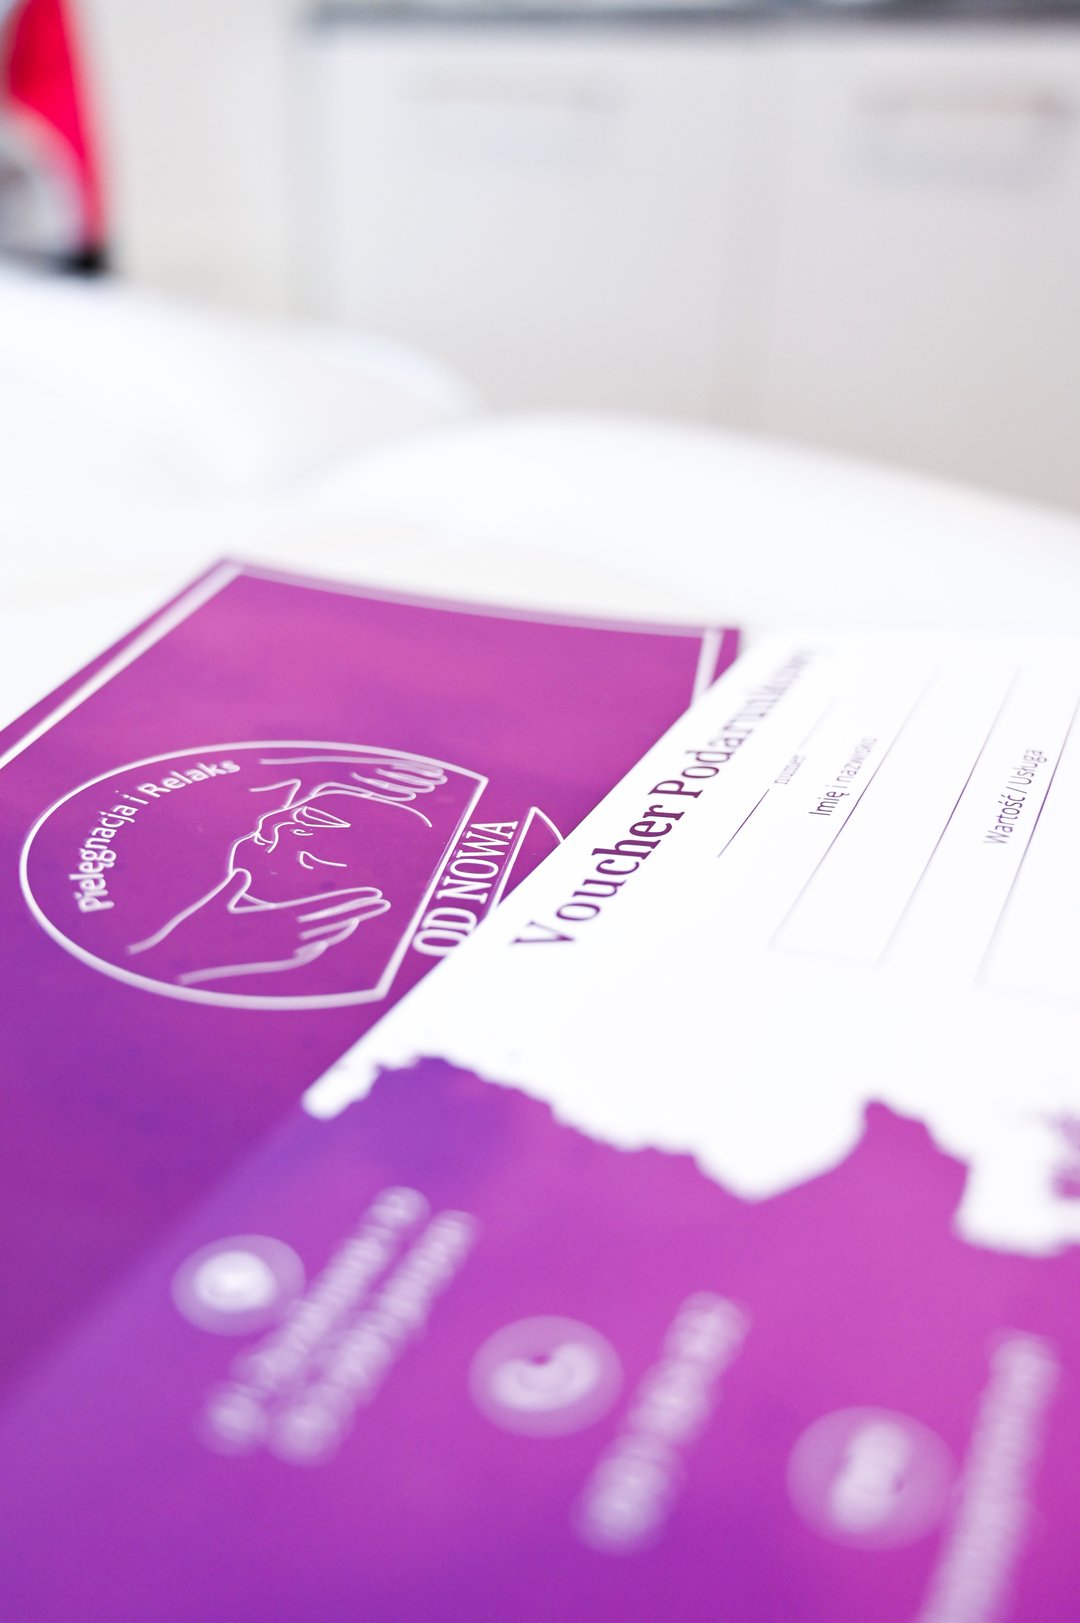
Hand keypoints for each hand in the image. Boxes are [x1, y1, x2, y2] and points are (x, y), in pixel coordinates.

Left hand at [127, 869, 389, 987]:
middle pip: (325, 917)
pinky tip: (324, 940)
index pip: (318, 905)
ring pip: (315, 934)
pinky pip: (289, 956)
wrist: (174, 948)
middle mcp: (279, 932)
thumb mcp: (220, 900)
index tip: (368, 891)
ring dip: (339, 926)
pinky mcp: (256, 958)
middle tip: (383, 901)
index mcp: (274, 918)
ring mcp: (270, 945)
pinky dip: (307, 951)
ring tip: (363, 914)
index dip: (343, 898)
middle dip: (355, 908)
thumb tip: (242, 875)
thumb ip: (234, 888)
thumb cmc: (196, 927)